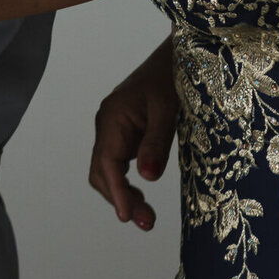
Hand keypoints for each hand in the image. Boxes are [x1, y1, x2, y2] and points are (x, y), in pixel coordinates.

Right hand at [89, 41, 177, 229]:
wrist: (178, 55)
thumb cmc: (172, 78)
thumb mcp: (168, 110)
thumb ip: (156, 144)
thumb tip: (147, 179)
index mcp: (112, 119)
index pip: (107, 163)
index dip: (116, 192)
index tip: (128, 216)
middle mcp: (107, 126)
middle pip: (101, 171)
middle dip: (119, 199)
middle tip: (146, 223)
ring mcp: (115, 130)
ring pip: (107, 170)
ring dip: (122, 194)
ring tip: (146, 217)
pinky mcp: (126, 133)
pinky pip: (118, 163)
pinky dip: (127, 183)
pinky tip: (141, 196)